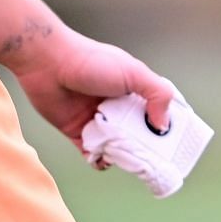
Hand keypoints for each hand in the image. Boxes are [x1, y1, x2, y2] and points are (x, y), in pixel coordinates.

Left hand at [10, 27, 177, 153]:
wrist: (47, 63)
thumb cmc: (91, 61)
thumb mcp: (133, 72)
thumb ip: (156, 93)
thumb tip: (162, 125)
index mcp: (131, 90)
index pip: (154, 112)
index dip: (163, 128)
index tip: (173, 145)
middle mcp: (116, 105)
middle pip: (137, 134)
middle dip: (144, 147)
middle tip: (151, 160)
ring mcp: (96, 120)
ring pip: (116, 146)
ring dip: (121, 155)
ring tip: (124, 157)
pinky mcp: (76, 132)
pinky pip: (91, 153)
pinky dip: (98, 160)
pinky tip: (102, 159)